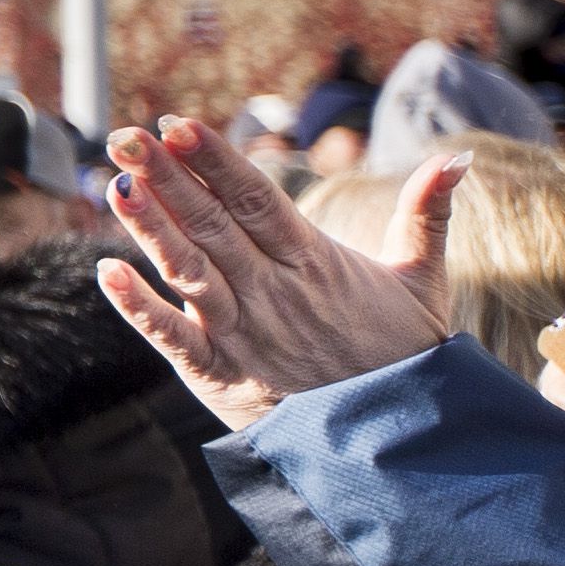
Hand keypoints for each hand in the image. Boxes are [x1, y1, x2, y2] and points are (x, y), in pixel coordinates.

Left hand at [98, 117, 462, 430]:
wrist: (398, 441)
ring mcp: (243, 334)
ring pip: (188, 272)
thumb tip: (457, 158)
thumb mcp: (423, 281)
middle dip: (167, 179)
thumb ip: (428, 215)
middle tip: (124, 136)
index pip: (258, 199)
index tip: (178, 124)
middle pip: (213, 225)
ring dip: (149, 229)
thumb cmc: (404, 353)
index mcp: (314, 262)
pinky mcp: (221, 376)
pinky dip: (140, 309)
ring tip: (114, 185)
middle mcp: (273, 293)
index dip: (217, 161)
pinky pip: (174, 339)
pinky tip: (106, 274)